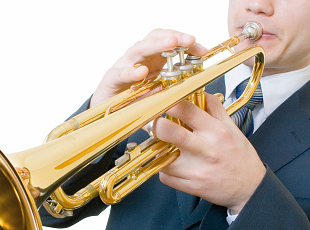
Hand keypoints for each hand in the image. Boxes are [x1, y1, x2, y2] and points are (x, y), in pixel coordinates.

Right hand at [90, 29, 207, 106]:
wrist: (107, 113)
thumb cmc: (133, 101)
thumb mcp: (158, 96)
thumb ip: (173, 90)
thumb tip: (196, 89)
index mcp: (152, 60)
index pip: (169, 42)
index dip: (185, 43)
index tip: (202, 50)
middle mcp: (138, 59)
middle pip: (155, 39)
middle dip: (174, 37)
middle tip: (189, 40)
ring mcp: (124, 66)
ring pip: (139, 49)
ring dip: (156, 45)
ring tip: (172, 44)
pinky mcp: (111, 80)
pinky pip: (120, 73)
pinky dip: (131, 72)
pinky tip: (142, 72)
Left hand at [153, 94, 265, 213]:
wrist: (250, 188)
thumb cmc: (240, 157)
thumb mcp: (232, 128)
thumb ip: (214, 108)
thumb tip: (199, 92)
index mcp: (215, 131)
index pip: (186, 110)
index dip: (169, 102)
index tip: (162, 102)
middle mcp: (205, 149)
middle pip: (169, 132)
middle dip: (156, 125)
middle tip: (156, 124)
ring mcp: (196, 170)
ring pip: (161, 157)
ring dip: (158, 151)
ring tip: (164, 148)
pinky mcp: (190, 186)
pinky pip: (165, 176)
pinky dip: (164, 170)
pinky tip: (172, 165)